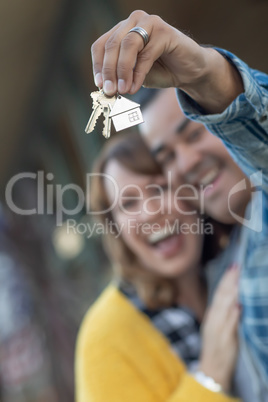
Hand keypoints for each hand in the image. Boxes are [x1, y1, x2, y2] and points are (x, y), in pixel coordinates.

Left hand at [91, 10, 242, 112]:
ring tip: (122, 90)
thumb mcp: (133, 76)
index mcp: (122, 30)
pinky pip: (146, 54)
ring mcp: (149, 23)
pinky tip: (135, 87)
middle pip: (112, 44)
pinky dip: (138, 74)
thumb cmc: (160, 71)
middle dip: (109, 71)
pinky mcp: (165, 31)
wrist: (188, 72)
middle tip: (110, 91)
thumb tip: (106, 89)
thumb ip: (120, 78)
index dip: (98, 66)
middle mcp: (134, 22)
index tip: (99, 86)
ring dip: (122, 71)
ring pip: (127, 45)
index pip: (101, 45)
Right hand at [199, 265, 240, 391]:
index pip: (220, 292)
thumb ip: (226, 313)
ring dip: (231, 293)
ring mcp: (218, 329)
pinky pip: (229, 326)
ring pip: (224, 307)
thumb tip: (236, 299)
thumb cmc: (217, 348)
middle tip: (237, 266)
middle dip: (229, 280)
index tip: (234, 265)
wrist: (212, 371)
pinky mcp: (225, 340)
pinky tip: (238, 306)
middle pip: (221, 296)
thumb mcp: (219, 327)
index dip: (226, 279)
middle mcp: (214, 319)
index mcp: (213, 314)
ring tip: (238, 279)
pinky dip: (233, 316)